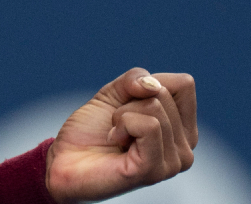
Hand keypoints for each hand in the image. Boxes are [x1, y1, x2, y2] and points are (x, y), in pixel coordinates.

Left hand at [45, 68, 196, 203]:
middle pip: (165, 94)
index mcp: (182, 130)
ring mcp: (172, 164)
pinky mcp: (153, 170)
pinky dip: (124, 124)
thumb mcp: (115, 92)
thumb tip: (152, 86)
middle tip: (118, 125)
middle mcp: (184, 149)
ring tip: (115, 136)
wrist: (65, 160)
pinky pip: (149, 126)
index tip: (130, 105)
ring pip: (155, 107)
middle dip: (131, 101)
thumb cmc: (92, 130)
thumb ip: (136, 79)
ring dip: (123, 114)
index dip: (149, 84)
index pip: (184, 84)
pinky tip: (114, 141)